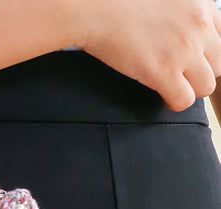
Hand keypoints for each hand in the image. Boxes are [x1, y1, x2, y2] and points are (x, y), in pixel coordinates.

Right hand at [75, 0, 220, 110]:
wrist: (97, 10)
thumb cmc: (120, 2)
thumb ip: (182, 13)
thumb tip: (179, 32)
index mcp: (201, 6)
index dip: (208, 54)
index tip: (194, 60)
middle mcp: (199, 27)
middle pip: (219, 64)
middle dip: (201, 72)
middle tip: (180, 74)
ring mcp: (183, 50)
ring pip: (206, 86)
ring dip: (190, 89)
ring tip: (172, 85)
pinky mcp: (163, 71)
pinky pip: (183, 100)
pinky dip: (175, 101)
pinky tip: (164, 94)